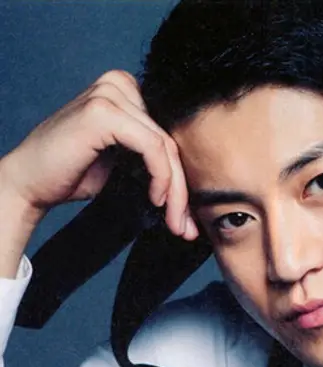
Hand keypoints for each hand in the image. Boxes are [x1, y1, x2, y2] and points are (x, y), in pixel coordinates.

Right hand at [0, 70, 196, 242]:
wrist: (30, 183)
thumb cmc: (74, 173)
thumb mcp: (126, 163)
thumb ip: (156, 161)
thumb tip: (195, 186)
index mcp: (128, 92)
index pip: (171, 136)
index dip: (185, 179)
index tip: (188, 219)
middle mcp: (120, 85)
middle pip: (171, 142)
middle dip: (183, 191)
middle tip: (187, 228)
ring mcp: (110, 94)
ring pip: (166, 147)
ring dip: (176, 192)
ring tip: (175, 222)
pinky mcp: (103, 112)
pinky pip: (151, 147)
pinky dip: (161, 177)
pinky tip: (156, 198)